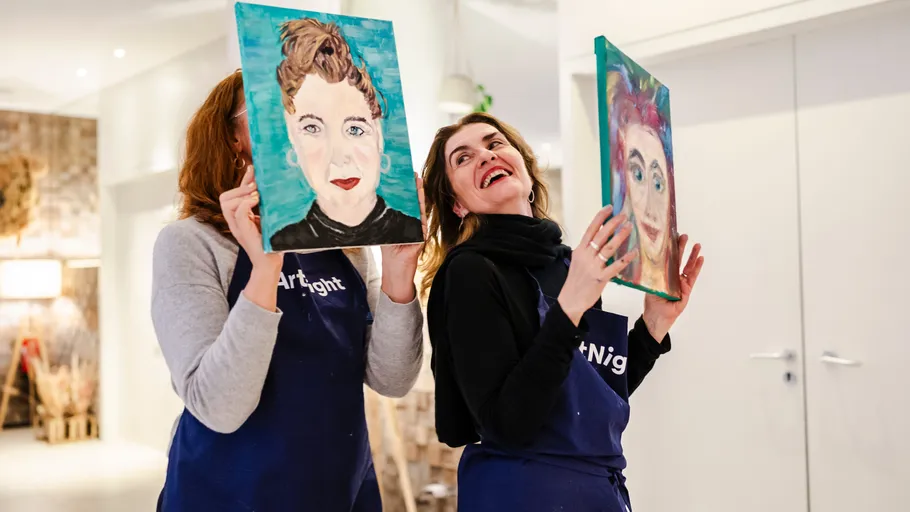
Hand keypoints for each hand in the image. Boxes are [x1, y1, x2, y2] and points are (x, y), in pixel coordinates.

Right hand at [220, 165, 282, 271]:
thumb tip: (270, 187)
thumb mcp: (268, 218)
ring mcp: (236, 227)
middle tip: (257, 188)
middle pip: (224, 197)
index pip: (233, 194)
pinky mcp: (242, 232)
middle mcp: (234, 221)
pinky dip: (246, 204)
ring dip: (243, 195)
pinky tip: (257, 202)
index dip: (242, 180)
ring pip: (227, 202)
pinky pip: (238, 212)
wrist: (271, 262)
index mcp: (239, 217)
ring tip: (258, 197)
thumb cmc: (272, 241)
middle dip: (240, 188)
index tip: (254, 169)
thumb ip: (265, 205)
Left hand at [379, 175, 426, 303]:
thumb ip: (385, 220)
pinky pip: (421, 225)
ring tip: (419, 185)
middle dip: (416, 189)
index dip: (409, 190)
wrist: (395, 270)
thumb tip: (377, 203)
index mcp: (405, 221)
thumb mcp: (385, 232)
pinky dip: (421, 215)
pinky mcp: (421, 238)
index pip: (408, 203)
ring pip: (421, 211)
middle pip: (416, 204)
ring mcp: (419, 231)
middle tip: (415, 176)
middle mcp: (414, 224)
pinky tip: (420, 204)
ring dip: (420, 198)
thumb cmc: (390, 252)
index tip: (408, 177)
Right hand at [557, 205, 636, 325]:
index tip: (610, 208)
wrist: (570, 300)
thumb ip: (588, 251)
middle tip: (624, 215)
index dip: (600, 217)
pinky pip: (615, 266)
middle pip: (600, 235)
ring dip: (620, 236)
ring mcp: (593, 267)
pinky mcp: (600, 278)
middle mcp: (586, 256)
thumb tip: (600, 240)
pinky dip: (625, 259)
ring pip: (608, 248)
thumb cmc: (575, 281)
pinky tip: (634, 253)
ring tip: (629, 227)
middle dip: (613, 223)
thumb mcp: (578, 262)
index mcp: (579, 250)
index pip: (590, 230)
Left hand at [642, 234, 704, 340]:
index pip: (668, 259)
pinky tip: (700, 258)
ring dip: (692, 255)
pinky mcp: (686, 290)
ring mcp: (681, 283)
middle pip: (679, 260)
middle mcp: (674, 277)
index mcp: (664, 275)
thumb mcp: (650, 285)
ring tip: (697, 245)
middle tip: (684, 235)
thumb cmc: (652, 302)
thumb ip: (653, 274)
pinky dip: (697, 267)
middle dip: (682, 247)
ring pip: (688, 266)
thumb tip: (649, 260)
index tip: (671, 236)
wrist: (656, 317)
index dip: (670, 249)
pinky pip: (692, 277)